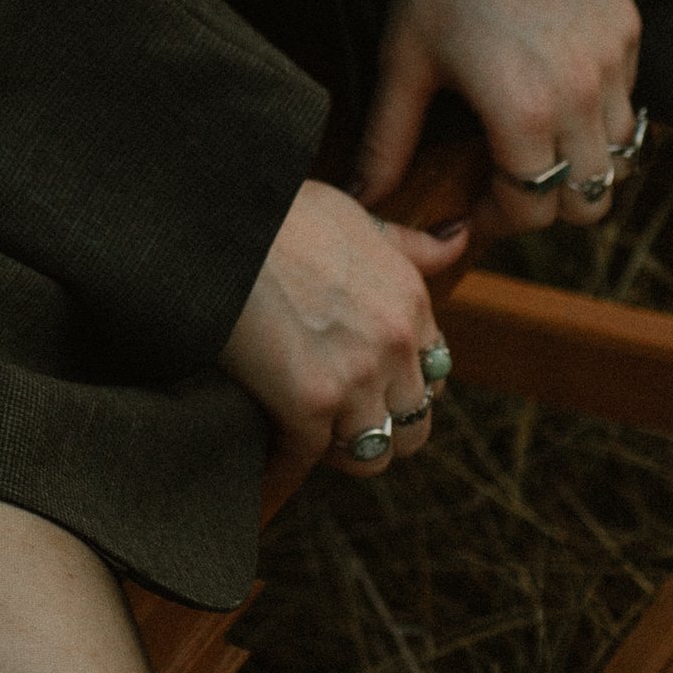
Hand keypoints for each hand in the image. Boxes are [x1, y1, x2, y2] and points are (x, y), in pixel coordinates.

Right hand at [220, 177, 465, 478]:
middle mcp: (396, 343)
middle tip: (335, 415)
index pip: (433, 375)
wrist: (216, 220)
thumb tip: (457, 238)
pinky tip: (263, 457)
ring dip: (338, 450)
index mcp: (411, 299)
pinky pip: (307, 460)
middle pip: (412, 425)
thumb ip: (407, 244)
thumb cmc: (274, 209)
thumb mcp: (351, 214)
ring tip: (304, 435)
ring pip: (371, 454)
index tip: (366, 383)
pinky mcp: (311, 403)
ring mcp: (357, 377)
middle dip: (378, 424)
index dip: (398, 384)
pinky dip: (282, 463)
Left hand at [355, 0, 642, 238]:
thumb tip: (360, 197)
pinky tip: (555, 92)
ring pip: (618, 158)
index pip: (532, 211)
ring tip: (532, 142)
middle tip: (502, 183)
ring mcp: (615, 62)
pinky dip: (600, 118)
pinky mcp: (630, 29)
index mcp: (524, 111)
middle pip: (587, 202)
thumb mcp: (404, 56)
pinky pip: (629, 102)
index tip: (469, 212)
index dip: (496, 222)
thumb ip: (388, 139)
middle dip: (544, 206)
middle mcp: (582, 96)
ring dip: (579, 166)